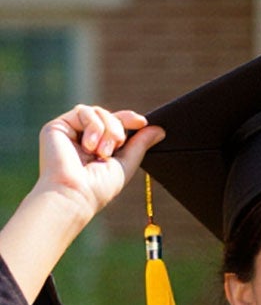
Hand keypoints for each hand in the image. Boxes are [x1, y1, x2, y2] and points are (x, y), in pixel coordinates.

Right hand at [34, 106, 159, 224]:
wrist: (75, 193)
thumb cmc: (99, 187)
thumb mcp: (126, 164)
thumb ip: (140, 145)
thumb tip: (159, 129)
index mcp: (98, 146)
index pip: (115, 124)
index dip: (129, 119)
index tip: (142, 122)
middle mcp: (83, 138)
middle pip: (108, 115)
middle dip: (118, 128)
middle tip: (116, 147)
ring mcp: (70, 131)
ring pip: (97, 111)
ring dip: (107, 129)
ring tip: (102, 152)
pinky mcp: (57, 126)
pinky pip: (83, 111)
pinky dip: (93, 126)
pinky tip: (89, 146)